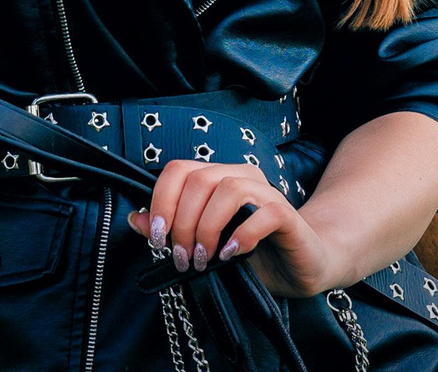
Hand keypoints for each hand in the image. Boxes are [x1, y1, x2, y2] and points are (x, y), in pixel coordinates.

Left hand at [126, 161, 337, 296]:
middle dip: (183, 222)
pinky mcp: (289, 216)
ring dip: (208, 227)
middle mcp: (243, 177)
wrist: (301, 268)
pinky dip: (243, 234)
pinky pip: (265, 212)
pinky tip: (232, 255)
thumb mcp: (204, 246)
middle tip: (182, 259)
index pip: (179, 169)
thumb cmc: (252, 256)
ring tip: (204, 259)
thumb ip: (172, 230)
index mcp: (218, 179)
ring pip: (229, 189)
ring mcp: (267, 194)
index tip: (157, 238)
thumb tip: (136, 218)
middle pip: (200, 179)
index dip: (162, 200)